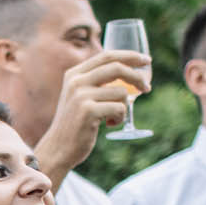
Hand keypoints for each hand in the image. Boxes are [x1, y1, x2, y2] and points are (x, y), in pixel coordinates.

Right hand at [30, 49, 150, 179]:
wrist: (58, 149)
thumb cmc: (75, 124)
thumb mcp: (80, 97)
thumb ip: (96, 82)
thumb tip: (129, 73)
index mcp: (74, 74)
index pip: (107, 56)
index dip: (130, 56)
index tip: (146, 61)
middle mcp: (76, 81)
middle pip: (117, 67)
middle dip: (137, 77)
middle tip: (147, 88)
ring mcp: (81, 96)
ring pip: (121, 92)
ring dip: (124, 106)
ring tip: (113, 117)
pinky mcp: (88, 111)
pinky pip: (120, 108)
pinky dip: (120, 117)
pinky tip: (109, 124)